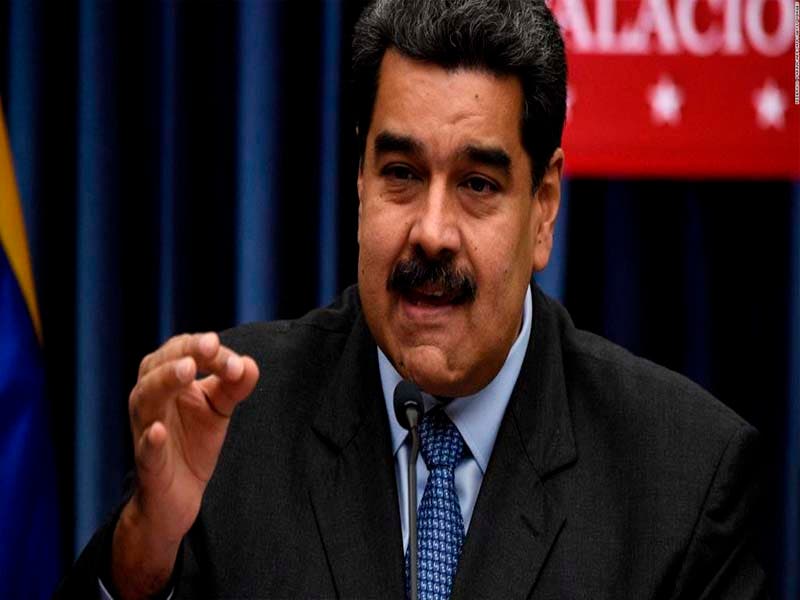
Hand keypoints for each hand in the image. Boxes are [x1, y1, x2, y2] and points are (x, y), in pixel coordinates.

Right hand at [111, 332, 258, 598]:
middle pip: (156, 365)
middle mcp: (150, 401)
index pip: (182, 352)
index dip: (208, 351)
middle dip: (185, 352)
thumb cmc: (193, 442)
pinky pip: (145, 449)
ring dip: (166, 381)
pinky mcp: (149, 464)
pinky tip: (159, 430)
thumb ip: (234, 386)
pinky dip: (151, 438)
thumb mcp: (218, 409)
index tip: (236, 362)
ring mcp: (146, 431)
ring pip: (145, 398)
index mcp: (165, 382)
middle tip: (211, 346)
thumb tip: (250, 364)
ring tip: (187, 369)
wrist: (177, 497)